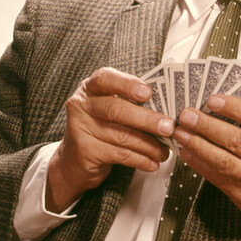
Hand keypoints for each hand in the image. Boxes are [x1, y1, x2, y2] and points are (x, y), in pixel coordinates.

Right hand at [46, 67, 174, 211]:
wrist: (72, 162)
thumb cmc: (99, 129)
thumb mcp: (110, 110)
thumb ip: (131, 104)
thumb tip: (166, 109)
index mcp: (90, 88)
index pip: (106, 78)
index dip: (128, 84)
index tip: (148, 93)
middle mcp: (82, 104)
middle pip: (116, 109)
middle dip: (147, 119)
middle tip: (168, 127)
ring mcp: (80, 128)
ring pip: (121, 135)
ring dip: (148, 145)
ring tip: (164, 151)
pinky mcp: (85, 150)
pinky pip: (119, 154)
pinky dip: (140, 159)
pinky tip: (152, 162)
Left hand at [173, 94, 240, 239]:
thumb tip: (224, 109)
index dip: (234, 108)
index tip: (213, 100)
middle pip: (237, 140)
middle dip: (208, 126)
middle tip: (188, 115)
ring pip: (223, 161)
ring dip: (198, 145)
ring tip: (182, 132)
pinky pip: (218, 178)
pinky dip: (200, 164)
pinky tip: (188, 152)